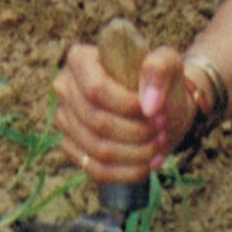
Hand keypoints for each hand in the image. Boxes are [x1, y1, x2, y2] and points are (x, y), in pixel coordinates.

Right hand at [54, 37, 192, 187]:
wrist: (158, 108)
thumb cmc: (158, 81)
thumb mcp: (168, 63)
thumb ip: (160, 68)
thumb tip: (149, 106)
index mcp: (79, 59)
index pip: (96, 90)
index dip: (128, 107)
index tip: (156, 113)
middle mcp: (64, 87)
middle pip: (98, 122)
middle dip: (137, 132)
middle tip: (162, 131)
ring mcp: (64, 119)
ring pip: (98, 150)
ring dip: (136, 154)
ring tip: (157, 146)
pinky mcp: (71, 147)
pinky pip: (96, 170)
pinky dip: (127, 172)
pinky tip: (147, 164)